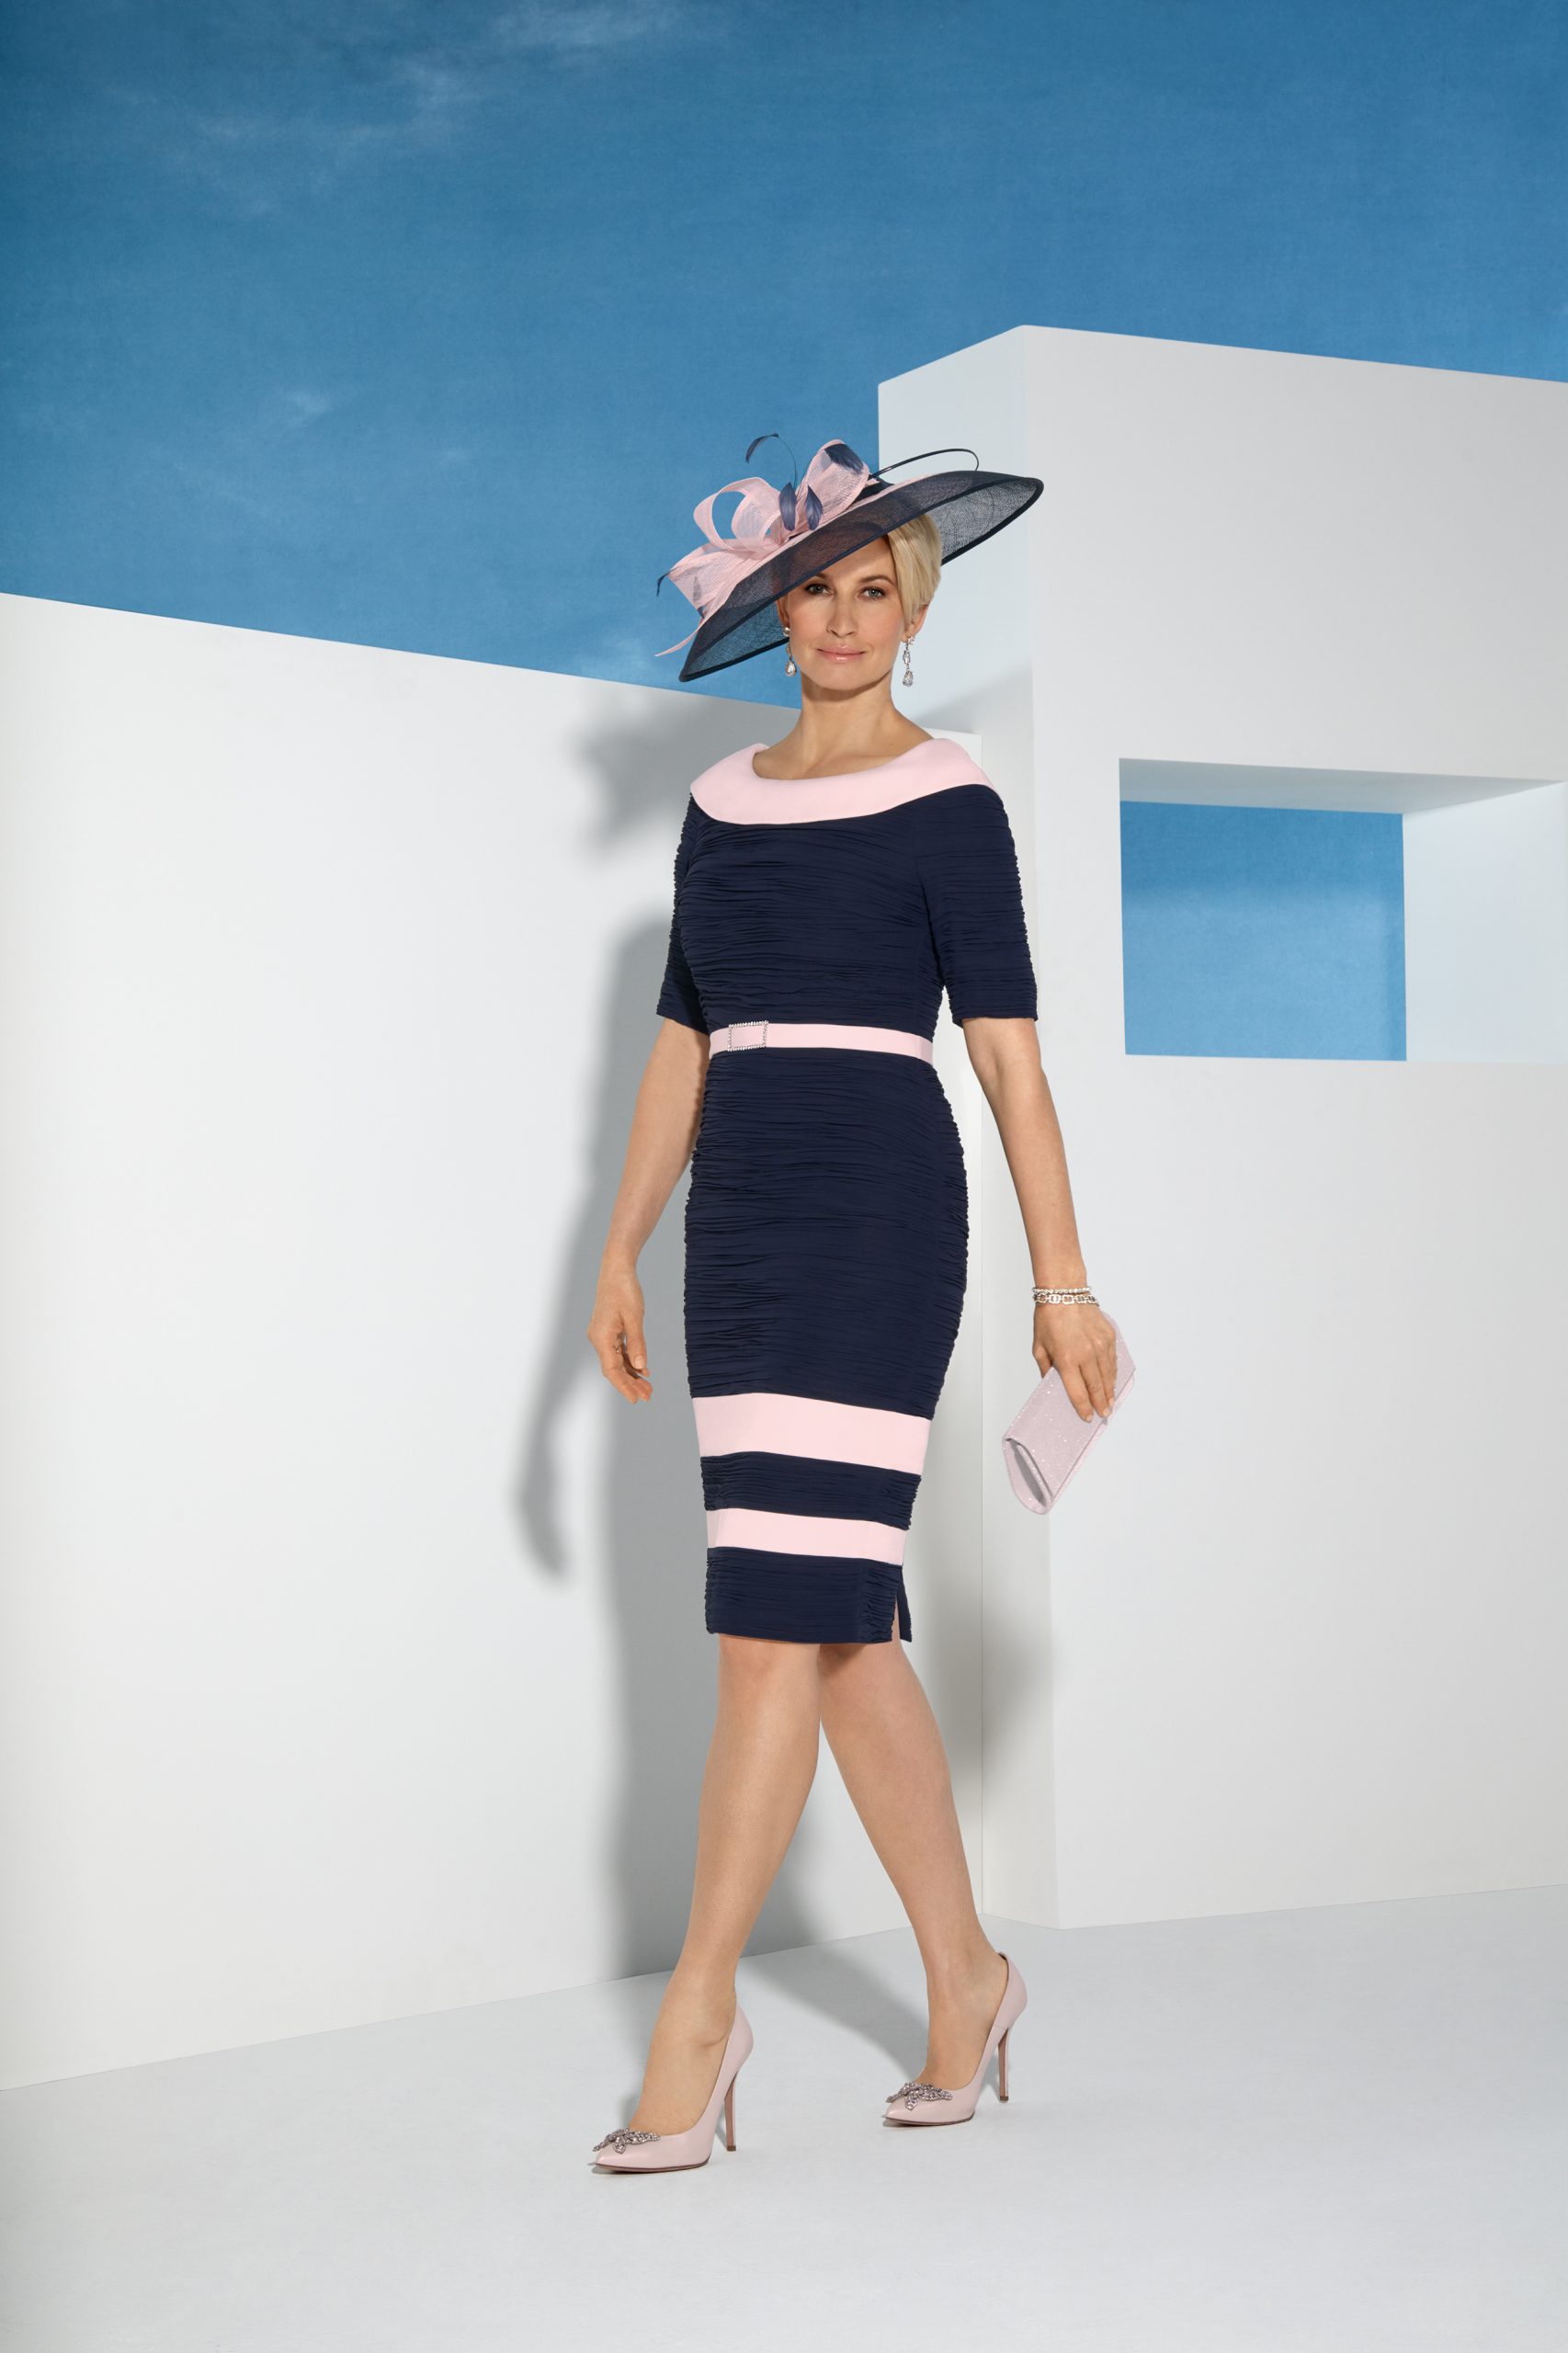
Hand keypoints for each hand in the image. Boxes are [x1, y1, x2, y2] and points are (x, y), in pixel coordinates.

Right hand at [589, 1262, 652, 1402]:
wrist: (616, 1270)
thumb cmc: (624, 1290)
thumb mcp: (634, 1318)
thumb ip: (637, 1343)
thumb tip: (641, 1366)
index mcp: (601, 1338)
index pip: (612, 1370)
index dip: (624, 1387)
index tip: (636, 1400)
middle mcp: (598, 1339)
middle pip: (614, 1368)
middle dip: (630, 1383)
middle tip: (648, 1395)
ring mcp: (603, 1335)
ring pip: (617, 1361)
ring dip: (632, 1373)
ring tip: (648, 1386)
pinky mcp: (609, 1330)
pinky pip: (619, 1351)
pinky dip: (631, 1360)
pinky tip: (643, 1368)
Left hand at [1033, 1298, 1118, 1421]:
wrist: (1064, 1292)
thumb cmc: (1048, 1319)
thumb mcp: (1039, 1347)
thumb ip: (1046, 1369)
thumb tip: (1052, 1385)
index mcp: (1067, 1359)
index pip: (1078, 1392)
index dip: (1083, 1408)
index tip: (1086, 1417)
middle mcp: (1086, 1354)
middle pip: (1096, 1387)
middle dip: (1100, 1404)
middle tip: (1104, 1414)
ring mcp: (1100, 1345)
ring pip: (1108, 1375)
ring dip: (1110, 1391)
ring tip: (1110, 1403)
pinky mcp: (1108, 1336)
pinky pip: (1112, 1360)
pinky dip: (1113, 1373)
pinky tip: (1112, 1381)